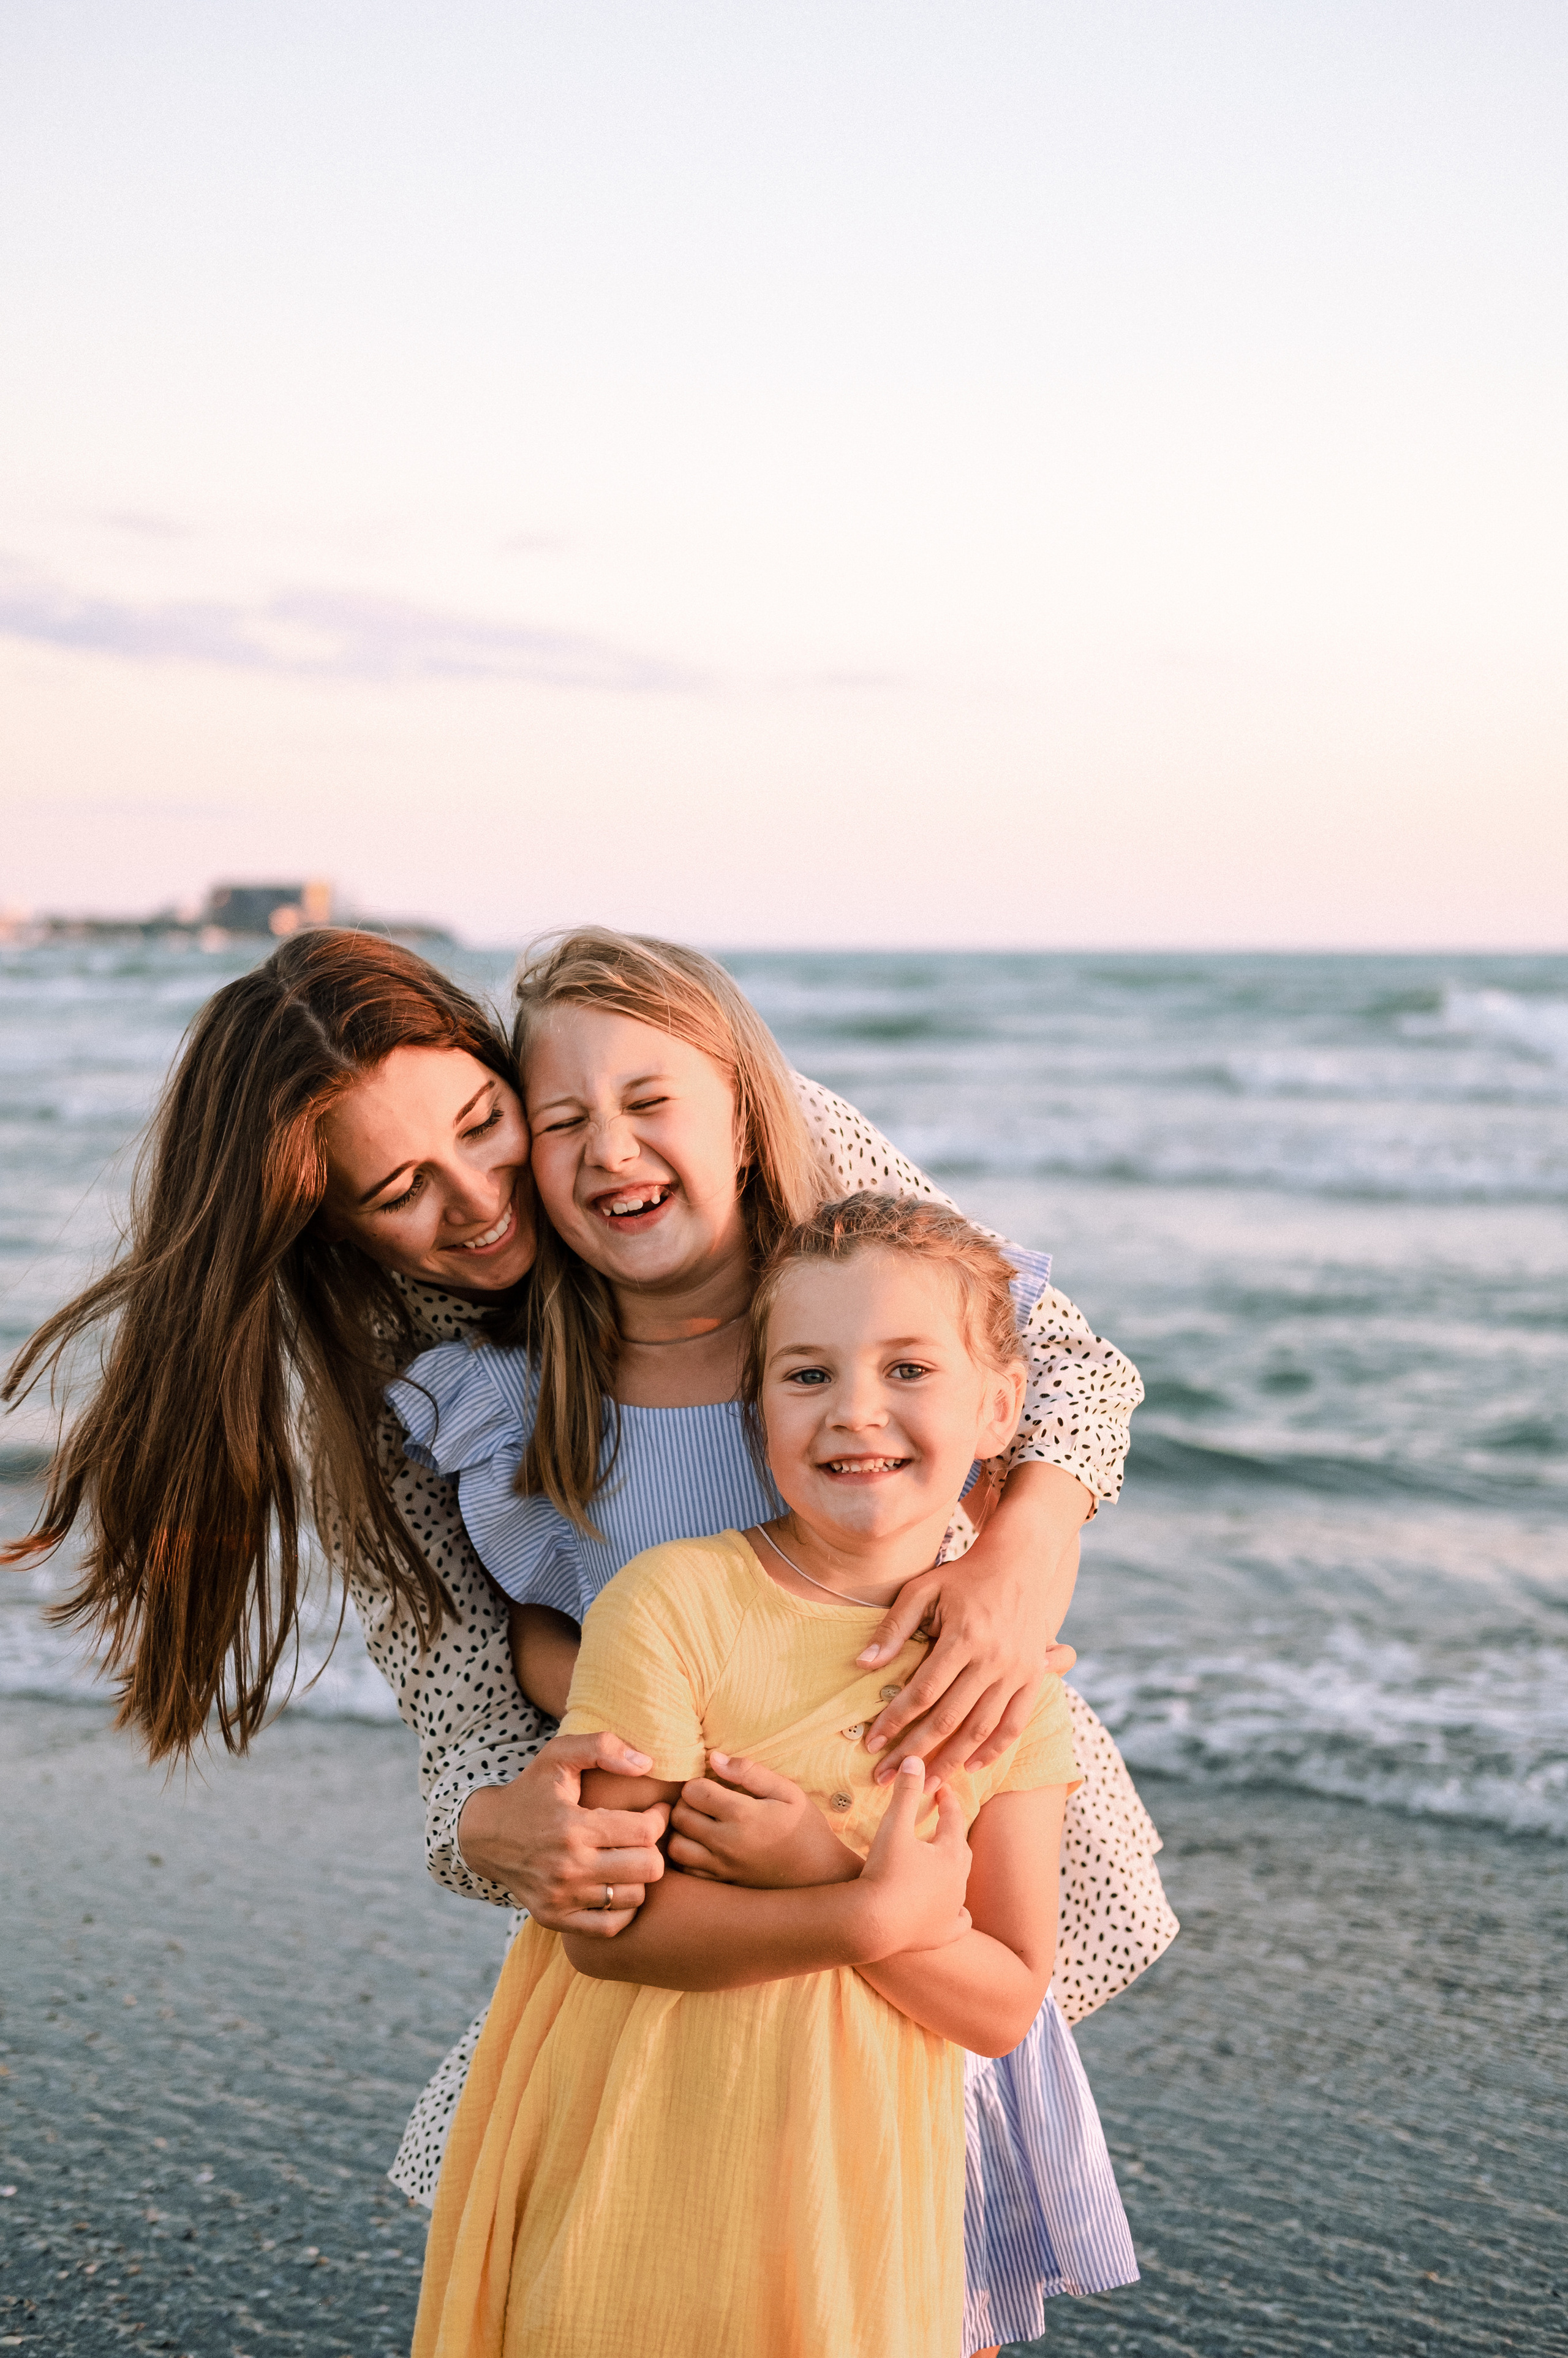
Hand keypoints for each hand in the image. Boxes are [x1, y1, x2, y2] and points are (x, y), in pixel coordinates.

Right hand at [457, 1732, 670, 1937]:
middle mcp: (568, 1868)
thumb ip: (603, 1747)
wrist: (485, 1834)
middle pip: (648, 1869)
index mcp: (573, 1827)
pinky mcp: (554, 1918)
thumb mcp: (559, 1755)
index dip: (660, 1817)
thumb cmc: (531, 1790)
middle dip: (655, 1848)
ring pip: (635, 1898)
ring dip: (639, 1877)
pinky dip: (623, 1908)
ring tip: (629, 1857)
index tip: (656, 1810)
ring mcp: (560, 1898)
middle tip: (645, 1837)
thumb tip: (646, 1764)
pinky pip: (611, 1926)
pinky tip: (617, 1884)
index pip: (645, 1832)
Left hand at [669, 1753, 861, 1888]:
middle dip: (685, 1804)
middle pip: (679, 1817)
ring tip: (698, 1824)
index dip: (697, 1783)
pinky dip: (687, 1858)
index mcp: (743, 1815)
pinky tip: (702, 1847)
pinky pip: (688, 1872)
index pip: (693, 1792)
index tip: (709, 1785)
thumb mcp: (787, 1792)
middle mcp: (727, 1843)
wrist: (821, 1874)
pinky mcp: (723, 1885)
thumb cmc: (805, 1828)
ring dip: (681, 1832)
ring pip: (677, 1847)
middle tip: (701, 1802)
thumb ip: (750, 1772)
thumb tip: (713, 1758)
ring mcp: (723, 1868)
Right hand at [857, 1756, 971, 1957]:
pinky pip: (959, 1921)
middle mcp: (958, 1880)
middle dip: (952, 1833)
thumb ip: (906, 1792)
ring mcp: (952, 1909)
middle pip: (961, 1850)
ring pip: (961, 1884)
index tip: (943, 1790)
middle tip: (943, 1821)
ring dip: (952, 1870)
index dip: (947, 1802)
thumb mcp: (893, 1826)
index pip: (953, 1819)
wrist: (875, 1923)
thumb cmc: (885, 1871)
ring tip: (942, 1863)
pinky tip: (953, 1912)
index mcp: (950, 1852)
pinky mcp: (943, 1934)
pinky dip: (957, 1914)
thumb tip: (915, 1759)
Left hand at [858, 1462, 1090, 1783]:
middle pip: (948, 1718)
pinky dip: (993, 1750)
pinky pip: (1013, 1724)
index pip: (922, 1692)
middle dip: (913, 1751)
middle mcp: (993, 1659)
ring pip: (980, 1729)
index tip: (870, 1744)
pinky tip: (969, 1766)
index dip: (894, 1721)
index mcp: (964, 1637)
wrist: (1021, 1562)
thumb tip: (863, 1664)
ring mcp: (1017, 1671)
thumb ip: (894, 1628)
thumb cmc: (963, 1576)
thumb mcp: (923, 1589)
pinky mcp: (1032, 1678)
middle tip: (885, 1776)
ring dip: (950, 1761)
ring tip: (923, 1785)